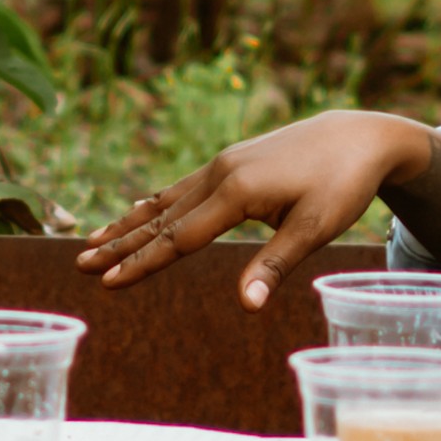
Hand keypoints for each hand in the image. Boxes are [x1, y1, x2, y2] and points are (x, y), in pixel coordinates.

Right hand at [77, 107, 440, 310]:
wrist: (359, 135)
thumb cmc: (342, 184)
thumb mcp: (316, 228)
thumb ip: (276, 264)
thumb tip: (247, 305)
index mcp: (236, 192)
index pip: (178, 239)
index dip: (142, 264)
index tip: (108, 282)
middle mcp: (219, 174)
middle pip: (160, 219)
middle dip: (120, 244)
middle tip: (81, 264)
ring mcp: (222, 165)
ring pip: (165, 202)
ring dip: (129, 224)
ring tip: (94, 240)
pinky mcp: (231, 163)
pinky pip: (182, 189)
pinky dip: (154, 206)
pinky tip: (139, 213)